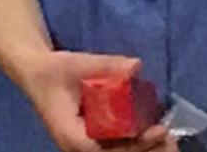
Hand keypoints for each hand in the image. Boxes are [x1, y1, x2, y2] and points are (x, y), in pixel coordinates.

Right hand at [15, 51, 173, 151]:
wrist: (36, 74)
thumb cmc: (53, 71)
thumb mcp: (76, 64)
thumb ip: (106, 64)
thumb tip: (137, 65)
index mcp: (70, 134)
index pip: (101, 149)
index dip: (132, 145)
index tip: (156, 131)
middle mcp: (77, 147)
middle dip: (144, 151)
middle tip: (170, 138)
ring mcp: (86, 146)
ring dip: (143, 149)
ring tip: (168, 139)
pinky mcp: (93, 141)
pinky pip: (117, 148)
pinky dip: (137, 143)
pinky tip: (155, 133)